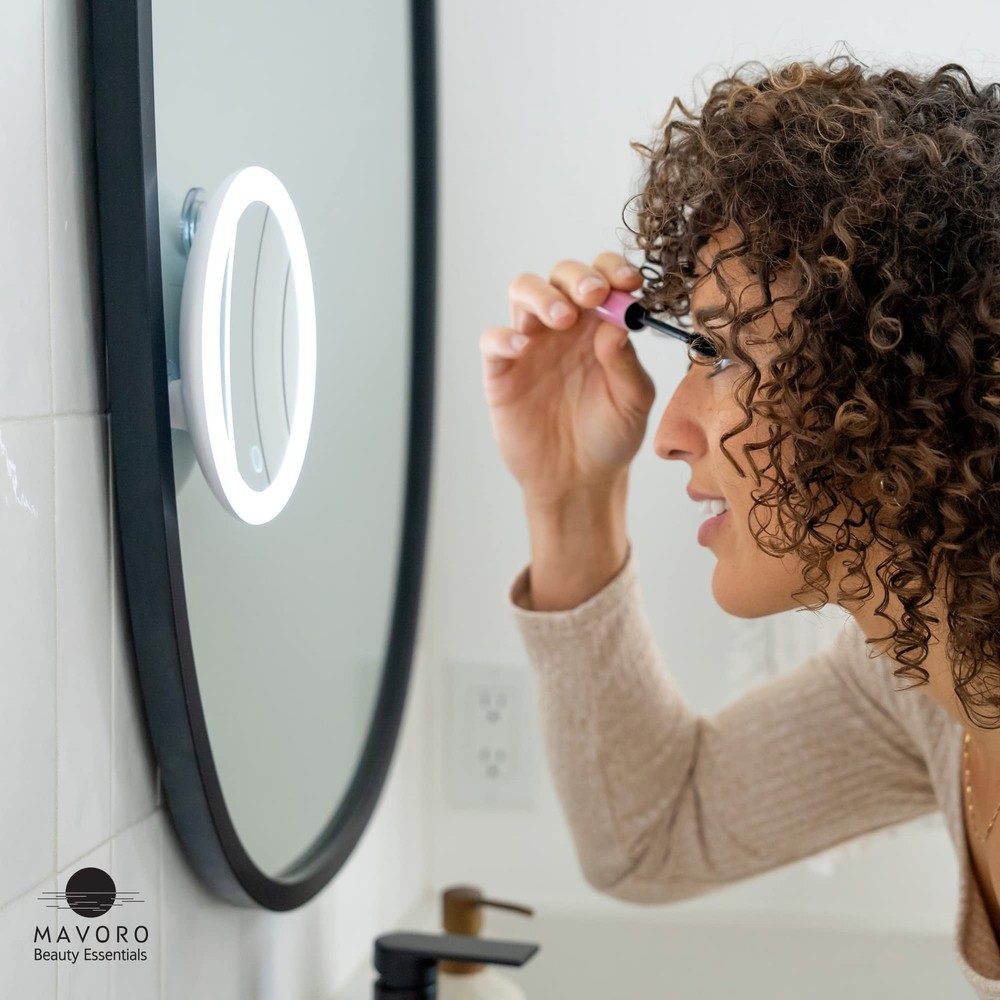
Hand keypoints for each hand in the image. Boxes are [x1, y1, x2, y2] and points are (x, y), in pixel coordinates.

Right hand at [480, 252, 656, 510]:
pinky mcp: (502, 371)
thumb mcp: (633, 402)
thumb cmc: (610, 436)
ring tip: (561, 317)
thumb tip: (617, 323)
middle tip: (594, 295)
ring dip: (542, 295)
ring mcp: (531, 345)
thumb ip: (626, 363)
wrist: (578, 480)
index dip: (613, 270)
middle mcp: (565, 327)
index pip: (604, 278)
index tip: (628, 282)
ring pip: (523, 292)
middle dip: (578, 277)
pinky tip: (523, 348)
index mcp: (600, 325)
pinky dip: (504, 337)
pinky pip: (493, 340)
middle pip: (562, 276)